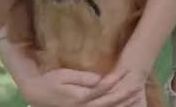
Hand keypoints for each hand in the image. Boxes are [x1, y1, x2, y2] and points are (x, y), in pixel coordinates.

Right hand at [0, 39, 138, 106]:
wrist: (37, 94)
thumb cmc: (50, 81)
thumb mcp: (64, 76)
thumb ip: (82, 78)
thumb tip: (99, 79)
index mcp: (81, 98)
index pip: (104, 89)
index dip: (117, 81)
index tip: (128, 73)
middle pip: (109, 102)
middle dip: (125, 94)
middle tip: (138, 85)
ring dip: (123, 103)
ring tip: (136, 95)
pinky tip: (123, 103)